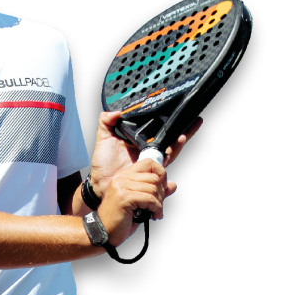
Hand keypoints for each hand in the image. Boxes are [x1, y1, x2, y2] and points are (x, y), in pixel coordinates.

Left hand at [88, 110, 202, 199]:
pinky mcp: (148, 179)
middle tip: (195, 121)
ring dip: (177, 146)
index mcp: (142, 143)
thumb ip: (106, 123)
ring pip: (170, 155)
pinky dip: (167, 180)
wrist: (99, 183)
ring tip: (182, 136)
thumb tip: (115, 112)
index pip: (160, 131)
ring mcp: (151, 166)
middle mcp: (150, 154)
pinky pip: (161, 177)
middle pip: (172, 141)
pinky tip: (172, 176)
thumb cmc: (103, 164)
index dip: (172, 124)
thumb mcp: (103, 140)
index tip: (182, 113)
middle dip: (185, 131)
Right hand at [97, 157, 176, 246]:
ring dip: (159, 203)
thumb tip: (173, 185)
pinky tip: (153, 216)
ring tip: (155, 213)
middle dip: (162, 193)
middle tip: (158, 206)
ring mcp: (121, 186)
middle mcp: (121, 178)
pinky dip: (156, 208)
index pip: (148, 162)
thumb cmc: (120, 220)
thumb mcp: (140, 204)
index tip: (162, 189)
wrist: (103, 233)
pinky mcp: (123, 197)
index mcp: (124, 176)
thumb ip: (155, 193)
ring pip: (153, 188)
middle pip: (154, 177)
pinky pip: (149, 199)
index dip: (161, 173)